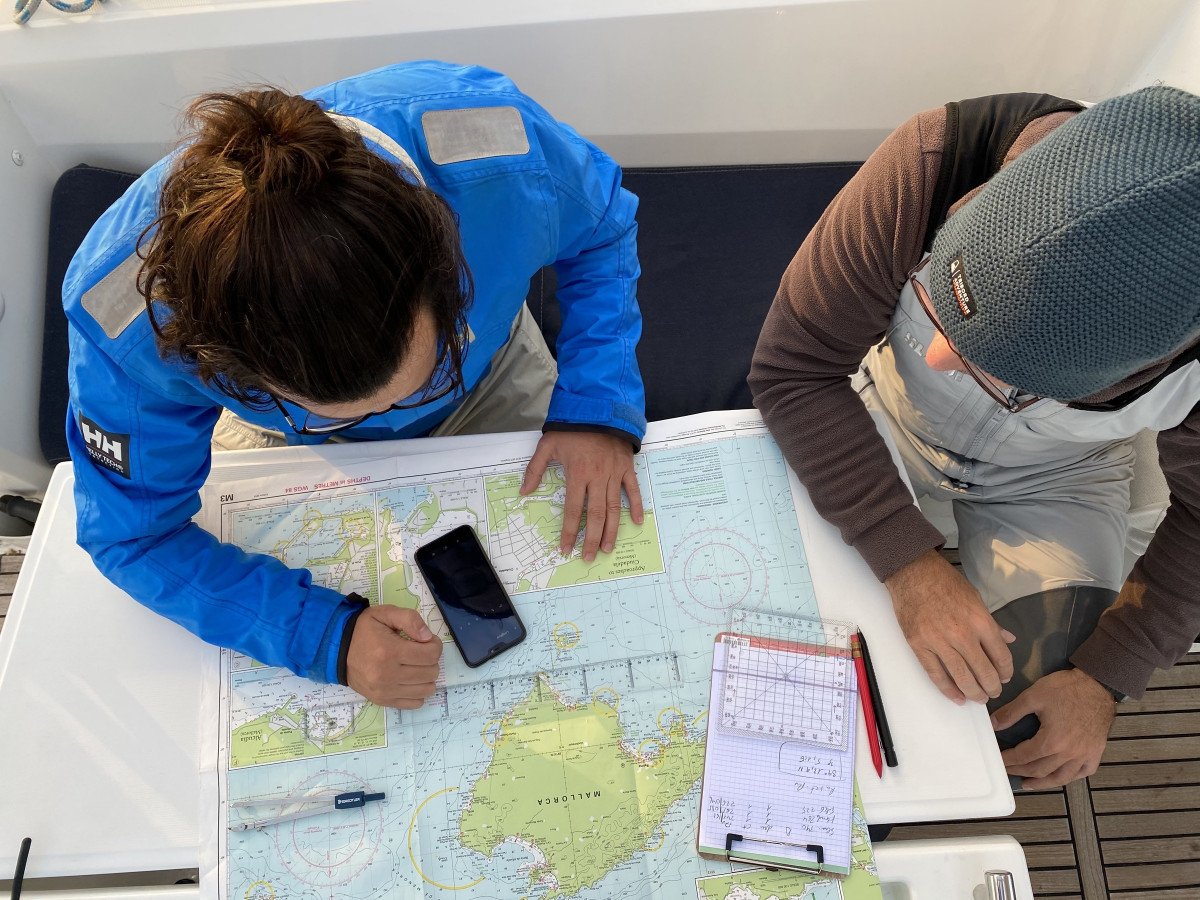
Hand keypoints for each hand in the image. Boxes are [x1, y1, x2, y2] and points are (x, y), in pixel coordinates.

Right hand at [345, 605, 441, 707]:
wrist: (337, 650)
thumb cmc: (364, 630)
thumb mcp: (385, 613)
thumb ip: (410, 619)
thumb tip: (428, 637)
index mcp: (390, 651)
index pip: (431, 655)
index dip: (434, 645)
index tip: (426, 641)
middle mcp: (388, 675)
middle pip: (431, 672)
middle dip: (430, 660)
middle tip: (419, 652)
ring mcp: (385, 691)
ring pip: (426, 689)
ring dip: (426, 676)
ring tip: (414, 666)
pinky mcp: (383, 701)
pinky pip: (415, 703)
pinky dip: (418, 691)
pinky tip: (409, 679)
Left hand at [521, 431, 643, 561]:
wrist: (599, 406)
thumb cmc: (572, 428)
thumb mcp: (548, 444)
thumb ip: (535, 469)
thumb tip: (524, 491)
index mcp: (578, 474)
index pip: (574, 510)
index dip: (570, 532)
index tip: (566, 548)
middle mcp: (598, 477)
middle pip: (595, 514)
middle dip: (591, 538)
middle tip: (588, 557)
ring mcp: (615, 473)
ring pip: (614, 507)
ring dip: (612, 530)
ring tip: (607, 548)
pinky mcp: (627, 467)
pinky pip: (633, 490)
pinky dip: (637, 506)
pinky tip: (637, 522)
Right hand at [885, 550, 1015, 703]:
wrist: (912, 572)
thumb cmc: (945, 582)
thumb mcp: (975, 597)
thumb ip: (991, 622)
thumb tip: (1008, 639)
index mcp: (980, 621)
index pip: (1000, 655)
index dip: (1006, 670)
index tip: (1005, 677)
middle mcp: (962, 634)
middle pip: (983, 671)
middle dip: (992, 686)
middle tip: (993, 692)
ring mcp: (939, 642)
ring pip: (961, 677)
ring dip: (974, 692)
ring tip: (979, 698)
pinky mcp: (919, 646)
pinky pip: (936, 674)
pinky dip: (948, 689)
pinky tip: (957, 697)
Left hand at [992, 669, 1116, 788]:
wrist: (1098, 685)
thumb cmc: (1066, 689)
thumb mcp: (1033, 696)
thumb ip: (1011, 712)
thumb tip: (994, 724)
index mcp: (1051, 742)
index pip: (1024, 756)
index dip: (1009, 759)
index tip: (999, 759)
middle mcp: (1068, 754)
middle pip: (1039, 770)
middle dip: (1020, 771)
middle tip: (1008, 769)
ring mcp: (1084, 756)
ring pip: (1060, 778)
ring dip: (1042, 783)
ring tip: (1028, 783)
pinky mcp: (1096, 753)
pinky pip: (1082, 773)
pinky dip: (1069, 778)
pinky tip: (1060, 777)